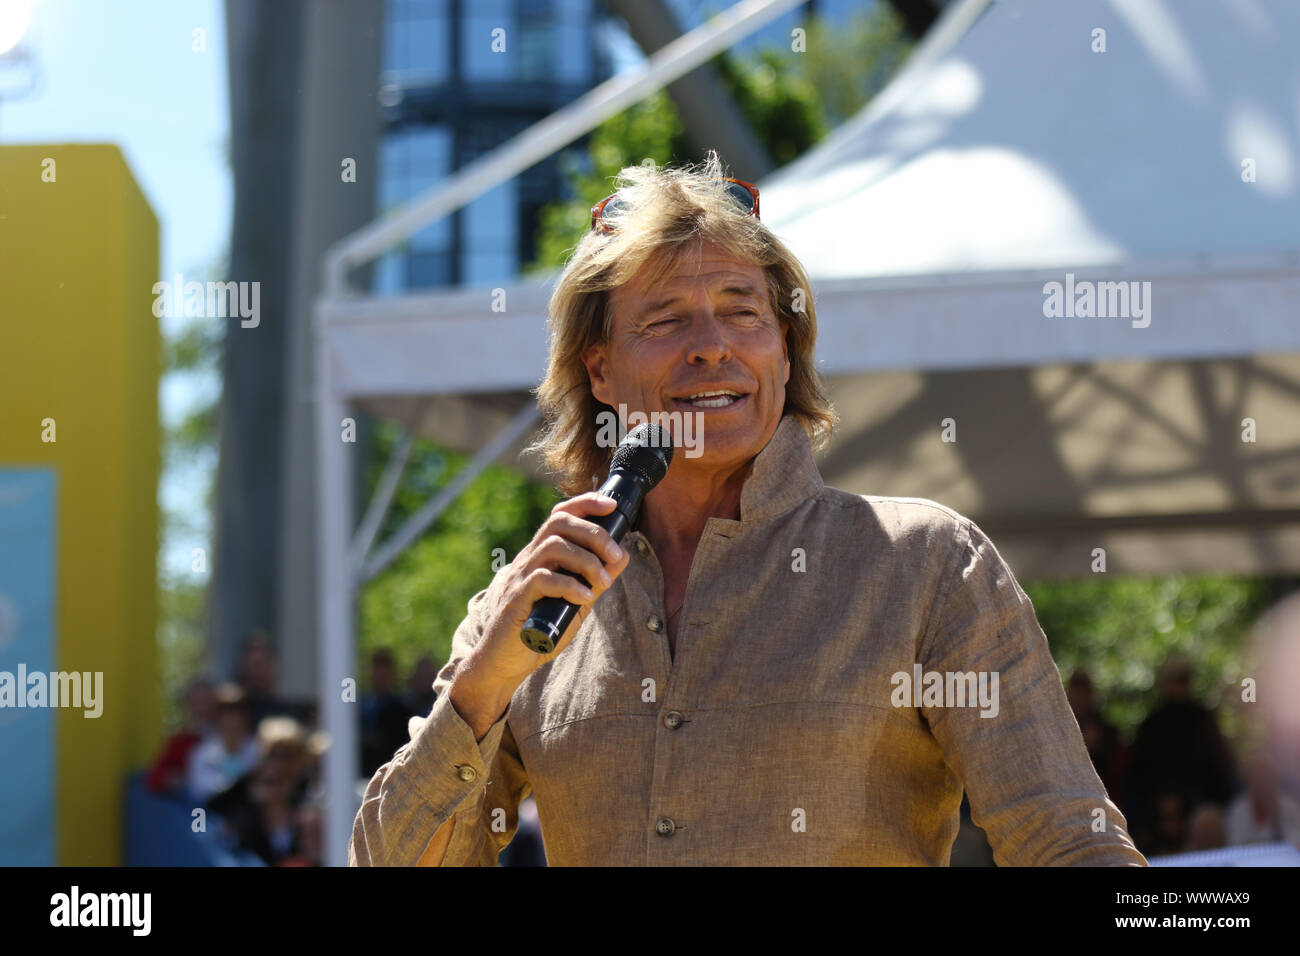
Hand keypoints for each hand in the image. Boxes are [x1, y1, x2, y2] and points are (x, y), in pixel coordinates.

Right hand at [467, 492, 631, 687]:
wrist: (503, 663)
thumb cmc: (540, 630)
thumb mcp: (575, 601)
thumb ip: (594, 579)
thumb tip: (622, 556)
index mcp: (541, 556)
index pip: (559, 516)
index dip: (585, 503)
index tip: (611, 506)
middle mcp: (528, 560)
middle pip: (558, 523)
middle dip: (594, 533)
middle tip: (615, 555)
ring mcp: (519, 577)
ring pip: (552, 547)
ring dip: (586, 560)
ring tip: (603, 581)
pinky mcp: (516, 599)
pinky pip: (542, 579)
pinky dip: (570, 585)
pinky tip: (584, 598)